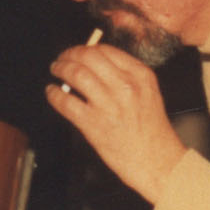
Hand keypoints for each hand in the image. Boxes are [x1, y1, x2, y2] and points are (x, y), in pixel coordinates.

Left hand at [46, 42, 187, 204]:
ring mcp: (108, 105)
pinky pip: (67, 102)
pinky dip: (55, 95)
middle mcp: (125, 86)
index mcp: (140, 76)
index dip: (87, 47)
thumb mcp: (149, 93)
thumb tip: (96, 65)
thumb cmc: (153, 131)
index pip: (107, 51)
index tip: (79, 52)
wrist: (157, 162)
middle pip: (89, 57)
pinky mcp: (94, 124)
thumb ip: (127, 77)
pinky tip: (52, 92)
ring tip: (56, 70)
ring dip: (61, 69)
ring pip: (76, 74)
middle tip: (63, 58)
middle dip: (71, 54)